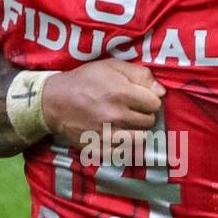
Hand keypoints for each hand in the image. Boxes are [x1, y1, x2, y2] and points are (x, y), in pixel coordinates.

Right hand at [41, 59, 165, 146]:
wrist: (55, 101)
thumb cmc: (86, 80)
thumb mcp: (112, 66)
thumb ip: (140, 75)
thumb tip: (162, 92)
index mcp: (122, 93)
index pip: (155, 103)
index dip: (148, 99)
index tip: (139, 97)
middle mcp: (117, 116)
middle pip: (149, 121)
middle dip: (143, 114)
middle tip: (129, 109)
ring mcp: (108, 135)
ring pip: (141, 138)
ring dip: (136, 130)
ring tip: (124, 122)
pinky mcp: (100, 149)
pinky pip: (124, 151)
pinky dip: (123, 143)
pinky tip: (114, 133)